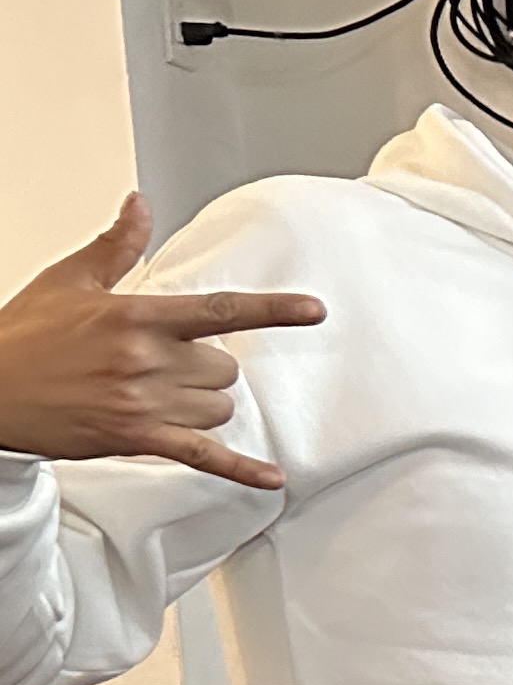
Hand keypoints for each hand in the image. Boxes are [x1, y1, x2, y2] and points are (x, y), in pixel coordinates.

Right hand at [0, 196, 318, 486]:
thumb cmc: (24, 337)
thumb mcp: (69, 280)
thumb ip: (118, 246)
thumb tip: (141, 206)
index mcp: (135, 317)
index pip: (221, 310)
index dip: (274, 310)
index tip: (312, 311)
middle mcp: (146, 360)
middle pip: (224, 367)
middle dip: (204, 366)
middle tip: (163, 363)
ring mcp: (144, 403)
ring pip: (218, 407)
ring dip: (203, 403)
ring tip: (159, 394)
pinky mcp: (137, 438)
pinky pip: (205, 457)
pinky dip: (241, 470)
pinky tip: (270, 478)